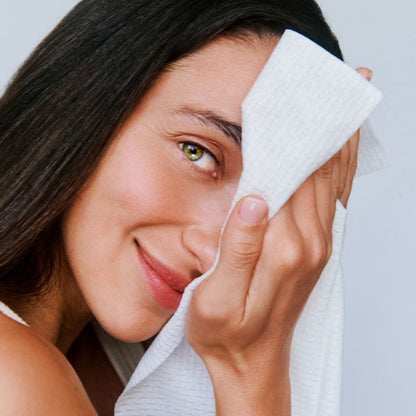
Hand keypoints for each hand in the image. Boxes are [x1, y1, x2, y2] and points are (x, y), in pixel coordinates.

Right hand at [185, 68, 371, 414]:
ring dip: (335, 138)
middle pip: (318, 169)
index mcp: (282, 249)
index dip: (294, 133)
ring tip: (339, 100)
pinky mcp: (319, 248)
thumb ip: (236, 249)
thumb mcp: (214, 300)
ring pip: (333, 179)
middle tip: (322, 80)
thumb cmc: (226, 334)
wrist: (253, 363)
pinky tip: (343, 147)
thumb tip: (254, 200)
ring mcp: (320, 245)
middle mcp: (310, 242)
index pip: (292, 175)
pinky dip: (342, 166)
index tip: (295, 95)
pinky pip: (338, 198)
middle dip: (320, 124)